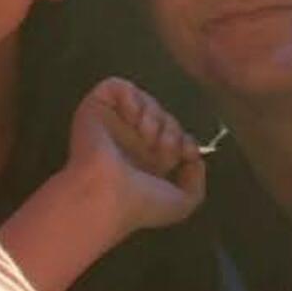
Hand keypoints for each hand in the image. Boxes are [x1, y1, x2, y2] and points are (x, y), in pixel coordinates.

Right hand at [63, 79, 205, 234]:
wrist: (108, 194)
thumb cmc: (141, 203)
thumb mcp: (181, 204)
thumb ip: (196, 184)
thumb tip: (196, 159)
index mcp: (145, 161)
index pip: (172, 135)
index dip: (184, 140)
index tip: (187, 152)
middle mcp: (129, 140)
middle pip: (162, 115)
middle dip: (170, 131)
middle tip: (161, 149)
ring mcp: (112, 122)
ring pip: (143, 99)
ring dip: (153, 115)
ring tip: (145, 136)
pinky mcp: (95, 107)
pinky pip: (117, 86)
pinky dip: (130, 97)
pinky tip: (132, 117)